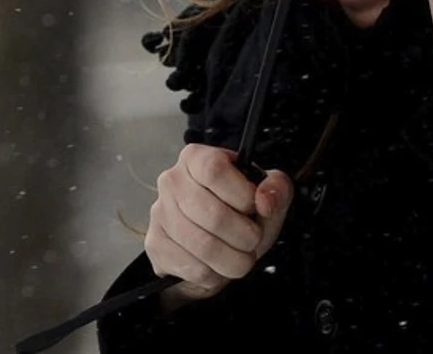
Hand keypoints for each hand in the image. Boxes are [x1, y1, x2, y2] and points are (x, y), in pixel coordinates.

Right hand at [145, 144, 292, 308]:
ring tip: (241, 255)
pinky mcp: (156, 245)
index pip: (215, 170)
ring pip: (203, 246)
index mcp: (196, 158)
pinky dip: (215, 274)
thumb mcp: (265, 195)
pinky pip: (193, 268)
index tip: (254, 207)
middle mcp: (172, 181)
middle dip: (245, 236)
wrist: (213, 244)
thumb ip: (276, 189)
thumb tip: (265, 200)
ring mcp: (160, 213)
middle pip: (213, 214)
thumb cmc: (238, 213)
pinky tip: (218, 264)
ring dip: (234, 260)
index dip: (242, 195)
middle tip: (253, 239)